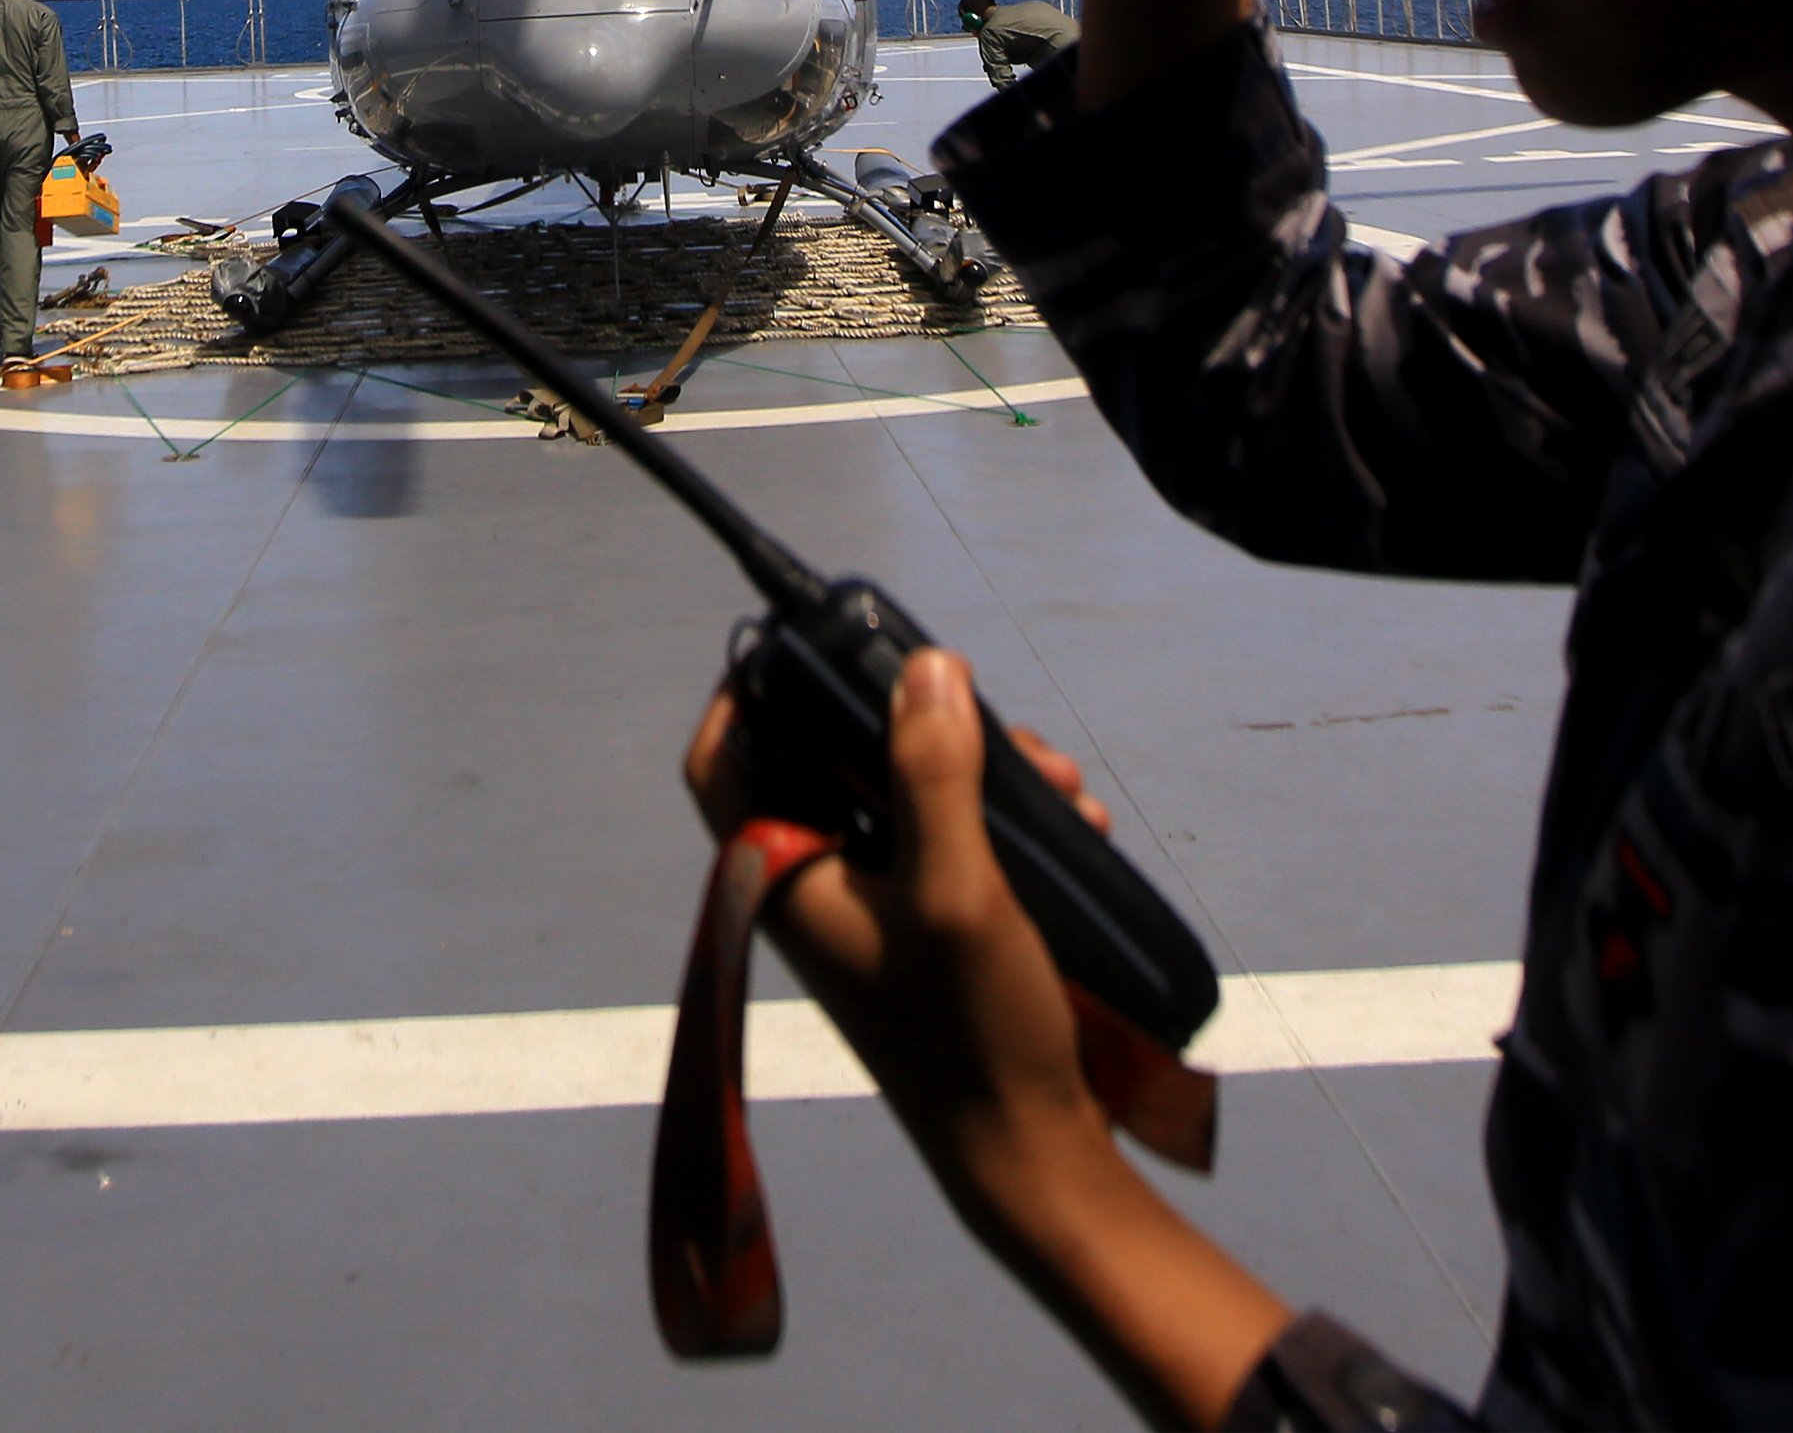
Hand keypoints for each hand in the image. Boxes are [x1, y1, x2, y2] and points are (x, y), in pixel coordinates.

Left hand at [683, 653, 1293, 1425]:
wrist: (1026, 1152)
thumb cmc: (972, 1032)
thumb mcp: (957, 887)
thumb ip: (934, 773)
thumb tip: (924, 670)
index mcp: (780, 874)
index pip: (725, 754)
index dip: (756, 686)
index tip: (820, 641)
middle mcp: (811, 885)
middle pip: (836, 757)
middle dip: (922, 726)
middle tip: (1001, 732)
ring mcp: (868, 909)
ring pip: (905, 792)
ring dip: (979, 773)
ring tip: (1057, 787)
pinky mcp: (921, 928)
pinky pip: (947, 838)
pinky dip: (998, 820)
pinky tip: (1066, 825)